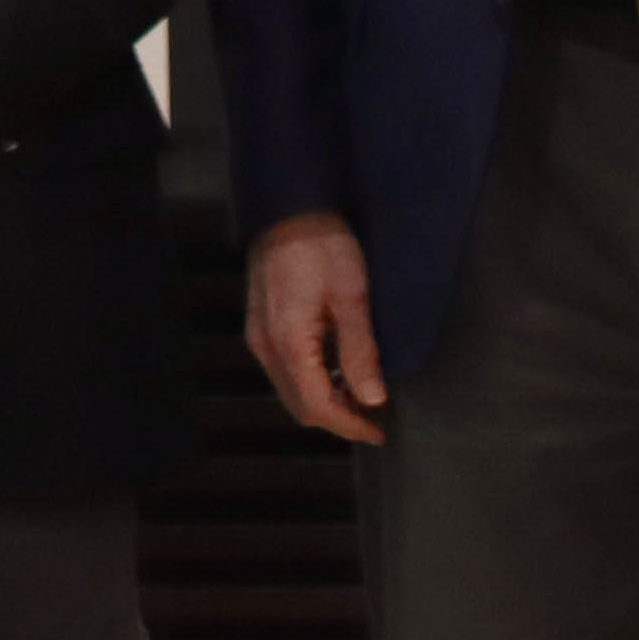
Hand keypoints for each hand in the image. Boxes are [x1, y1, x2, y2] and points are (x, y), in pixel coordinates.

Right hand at [244, 211, 385, 448]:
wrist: (290, 208)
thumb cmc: (321, 244)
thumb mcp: (352, 296)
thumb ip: (360, 351)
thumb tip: (372, 397)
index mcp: (289, 343)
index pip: (318, 406)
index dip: (350, 425)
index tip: (378, 431)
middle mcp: (267, 347)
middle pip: (300, 406)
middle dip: (337, 418)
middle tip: (374, 418)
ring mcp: (260, 337)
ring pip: (290, 390)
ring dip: (324, 401)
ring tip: (361, 395)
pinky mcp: (262, 326)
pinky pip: (285, 370)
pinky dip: (311, 381)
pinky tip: (337, 371)